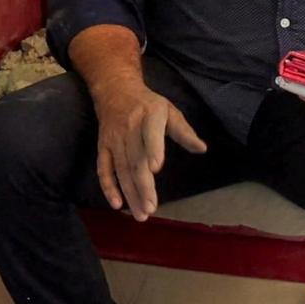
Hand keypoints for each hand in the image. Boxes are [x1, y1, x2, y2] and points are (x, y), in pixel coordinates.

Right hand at [92, 78, 206, 218]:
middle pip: (136, 160)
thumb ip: (184, 131)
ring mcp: (114, 139)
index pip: (150, 133)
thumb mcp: (169, 110)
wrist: (115, 90)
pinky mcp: (102, 147)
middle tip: (151, 208)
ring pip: (122, 169)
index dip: (153, 149)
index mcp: (149, 115)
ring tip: (141, 213)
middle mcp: (129, 127)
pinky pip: (104, 169)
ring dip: (130, 193)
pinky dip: (109, 187)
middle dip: (142, 185)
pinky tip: (117, 204)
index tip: (156, 168)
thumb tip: (201, 149)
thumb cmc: (148, 104)